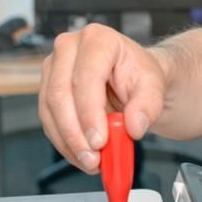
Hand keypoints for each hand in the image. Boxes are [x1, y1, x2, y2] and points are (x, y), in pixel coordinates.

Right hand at [38, 24, 164, 173]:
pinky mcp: (47, 88)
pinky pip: (48, 120)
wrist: (132, 77)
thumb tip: (134, 126)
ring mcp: (53, 68)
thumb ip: (148, 105)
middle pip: (60, 94)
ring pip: (49, 110)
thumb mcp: (154, 86)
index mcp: (97, 39)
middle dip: (75, 133)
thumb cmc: (139, 75)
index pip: (85, 77)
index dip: (89, 113)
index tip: (99, 141)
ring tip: (91, 162)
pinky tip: (81, 155)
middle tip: (92, 158)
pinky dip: (64, 143)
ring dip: (68, 142)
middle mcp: (69, 48)